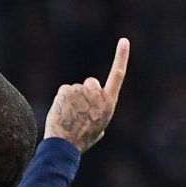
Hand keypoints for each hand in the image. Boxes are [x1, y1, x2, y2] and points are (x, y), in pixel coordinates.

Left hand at [43, 37, 128, 152]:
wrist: (65, 145)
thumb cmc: (81, 142)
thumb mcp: (97, 133)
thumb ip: (100, 123)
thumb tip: (100, 130)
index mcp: (109, 104)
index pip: (118, 75)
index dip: (121, 57)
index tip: (124, 41)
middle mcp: (98, 94)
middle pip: (91, 82)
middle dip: (85, 92)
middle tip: (79, 111)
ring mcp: (82, 91)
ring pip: (75, 89)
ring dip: (71, 99)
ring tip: (69, 116)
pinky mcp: (67, 90)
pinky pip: (63, 91)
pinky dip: (61, 100)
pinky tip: (62, 113)